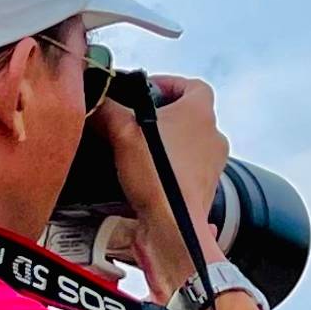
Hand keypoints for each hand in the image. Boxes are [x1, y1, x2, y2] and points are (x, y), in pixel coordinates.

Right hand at [97, 74, 229, 301]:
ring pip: (188, 144)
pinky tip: (147, 176)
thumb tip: (97, 103)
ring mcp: (213, 165)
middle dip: (164, 116)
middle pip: (189, 115)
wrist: (173, 225)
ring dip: (167, 144)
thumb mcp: (122, 132)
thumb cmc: (158, 177)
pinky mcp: (205, 190)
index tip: (147, 90)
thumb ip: (107, 109)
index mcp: (200, 112)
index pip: (192, 85)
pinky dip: (170, 170)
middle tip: (137, 121)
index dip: (169, 84)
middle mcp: (213, 136)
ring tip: (138, 150)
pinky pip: (187, 171)